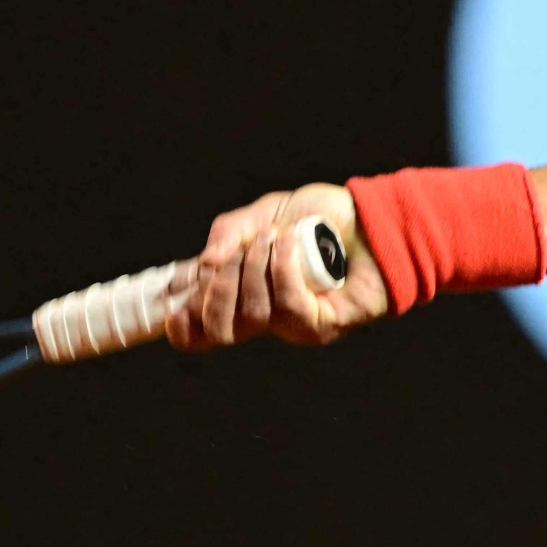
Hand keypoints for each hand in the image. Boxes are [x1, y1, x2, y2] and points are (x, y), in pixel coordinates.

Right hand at [168, 182, 389, 349]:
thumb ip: (229, 234)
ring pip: (253, 315)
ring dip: (256, 268)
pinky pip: (288, 307)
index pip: (203, 333)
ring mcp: (295, 325)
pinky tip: (290, 245)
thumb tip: (204, 265)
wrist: (371, 218)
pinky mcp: (323, 325)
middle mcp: (267, 318)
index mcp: (244, 296)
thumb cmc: (320, 218)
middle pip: (221, 329)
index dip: (184, 327)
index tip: (174, 304)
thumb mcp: (264, 214)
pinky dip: (282, 271)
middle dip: (219, 287)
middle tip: (240, 252)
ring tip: (276, 236)